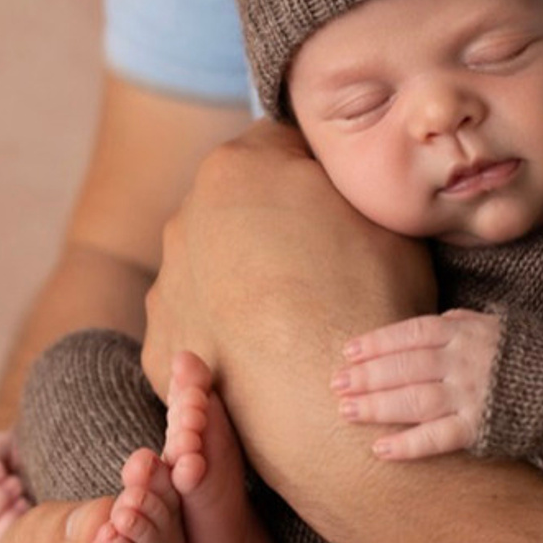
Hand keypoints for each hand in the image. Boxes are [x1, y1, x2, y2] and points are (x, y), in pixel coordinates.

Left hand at [141, 119, 434, 492]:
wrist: (329, 400)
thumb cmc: (367, 299)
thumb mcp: (382, 215)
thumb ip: (345, 184)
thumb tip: (339, 182)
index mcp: (238, 168)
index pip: (280, 142)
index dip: (317, 170)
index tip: (340, 203)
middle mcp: (185, 219)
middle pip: (237, 204)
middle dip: (272, 223)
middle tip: (324, 262)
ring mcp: (167, 286)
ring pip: (211, 265)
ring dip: (244, 278)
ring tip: (298, 317)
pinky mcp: (160, 348)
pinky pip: (198, 325)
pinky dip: (227, 333)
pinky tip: (270, 353)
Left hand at [332, 310, 499, 458]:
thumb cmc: (528, 355)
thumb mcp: (498, 326)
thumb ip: (465, 322)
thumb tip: (439, 318)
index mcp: (465, 332)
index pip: (411, 333)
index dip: (377, 342)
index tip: (348, 351)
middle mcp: (464, 361)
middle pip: (405, 367)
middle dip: (367, 375)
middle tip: (336, 384)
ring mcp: (472, 394)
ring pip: (414, 399)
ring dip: (377, 406)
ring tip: (346, 411)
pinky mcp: (481, 427)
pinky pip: (439, 437)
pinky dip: (408, 444)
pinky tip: (380, 450)